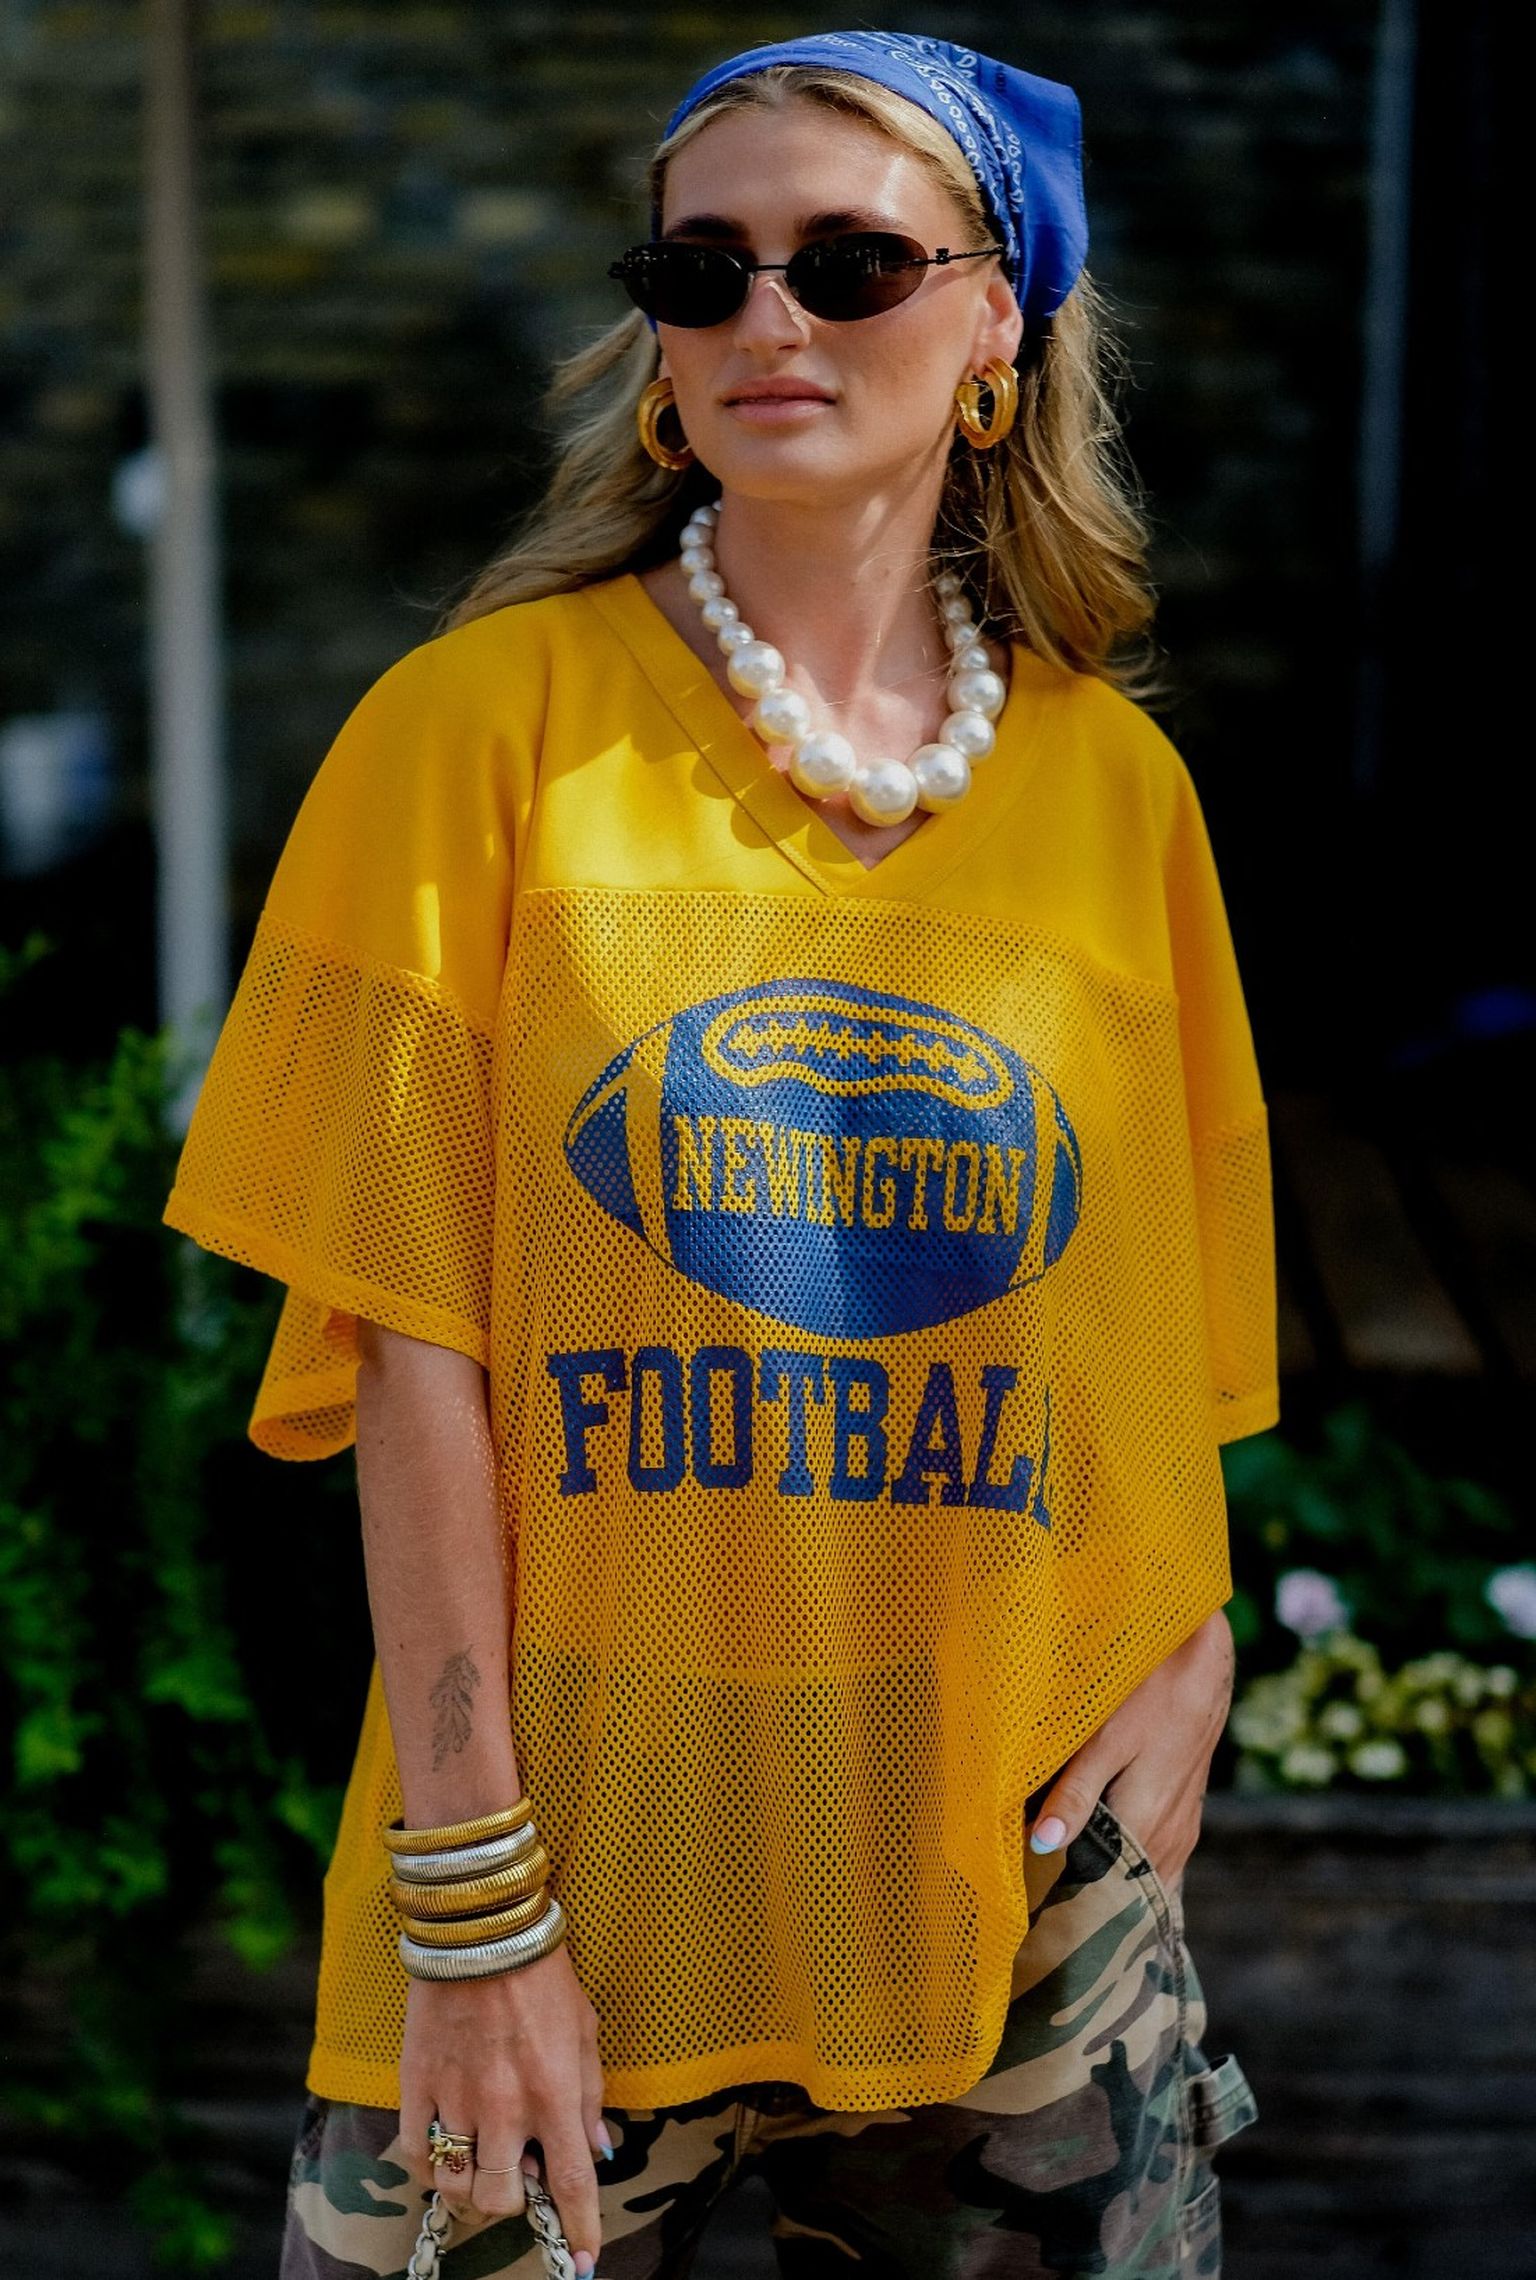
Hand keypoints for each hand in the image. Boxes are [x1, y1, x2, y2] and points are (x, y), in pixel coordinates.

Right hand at [398, 1941, 609, 2276]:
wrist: (482, 1930)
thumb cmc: (542, 1976)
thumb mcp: (585, 2031)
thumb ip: (589, 2096)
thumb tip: (598, 2151)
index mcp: (555, 2094)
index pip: (571, 2185)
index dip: (580, 2231)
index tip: (582, 2265)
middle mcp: (506, 2107)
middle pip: (504, 2202)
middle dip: (516, 2205)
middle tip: (519, 2174)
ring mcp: (457, 2098)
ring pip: (458, 2187)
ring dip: (473, 2188)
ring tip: (482, 2161)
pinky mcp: (417, 2084)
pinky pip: (417, 2154)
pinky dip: (431, 2166)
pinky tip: (445, 2148)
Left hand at [1024, 1608, 1234, 1895]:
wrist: (1203, 1659)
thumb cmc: (1151, 1692)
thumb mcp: (1107, 1739)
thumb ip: (1077, 1793)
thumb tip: (1043, 1844)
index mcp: (1147, 1827)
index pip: (1105, 1894)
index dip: (1070, 1909)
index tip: (1033, 1921)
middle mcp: (1170, 1839)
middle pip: (1125, 1894)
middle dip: (1088, 1908)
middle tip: (1042, 1921)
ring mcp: (1182, 1828)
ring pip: (1143, 1879)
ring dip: (1110, 1890)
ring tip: (1064, 1903)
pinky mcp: (1184, 1811)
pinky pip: (1156, 1860)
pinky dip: (1130, 1871)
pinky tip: (1105, 1870)